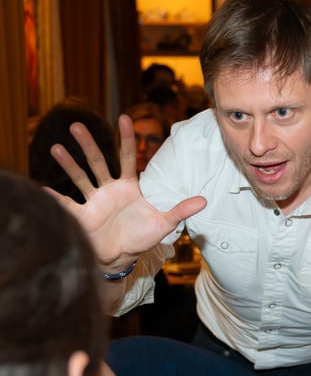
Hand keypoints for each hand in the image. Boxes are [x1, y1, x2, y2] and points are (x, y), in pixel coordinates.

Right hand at [45, 114, 205, 270]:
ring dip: (68, 163)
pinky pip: (67, 205)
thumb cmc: (142, 238)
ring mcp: (94, 201)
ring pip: (81, 177)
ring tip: (56, 148)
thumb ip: (181, 210)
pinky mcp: (82, 215)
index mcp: (130, 187)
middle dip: (88, 144)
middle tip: (76, 125)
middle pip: (98, 162)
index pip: (128, 158)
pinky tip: (41, 190)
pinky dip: (54, 199)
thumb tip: (204, 201)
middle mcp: (110, 189)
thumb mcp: (164, 224)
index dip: (127, 138)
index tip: (124, 117)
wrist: (121, 257)